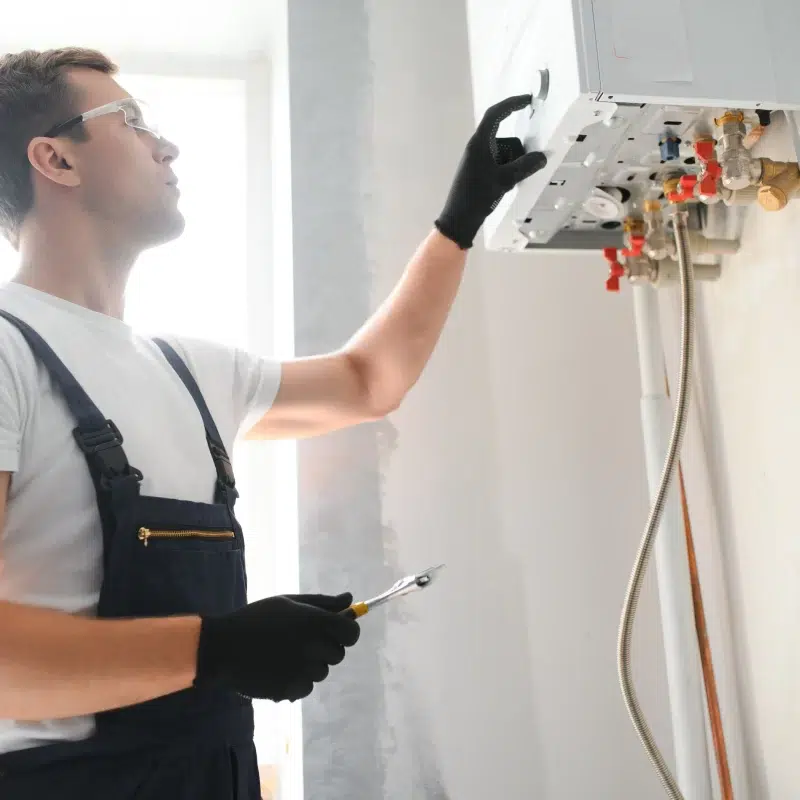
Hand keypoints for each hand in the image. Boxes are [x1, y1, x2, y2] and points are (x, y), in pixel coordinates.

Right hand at [193, 592, 359, 701]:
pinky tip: (278, 668)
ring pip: (322, 671)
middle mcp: (314, 647)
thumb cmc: (257, 618)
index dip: (345, 631)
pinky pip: (307, 686)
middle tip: (301, 640)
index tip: (334, 630)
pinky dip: (298, 680)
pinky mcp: (292, 690)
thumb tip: (350, 600)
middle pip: (338, 653)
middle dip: (326, 647)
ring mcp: (304, 671)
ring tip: (285, 654)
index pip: (351, 633)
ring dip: (311, 664)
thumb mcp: (289, 602)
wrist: (224, 648)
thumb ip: (323, 603)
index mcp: (315, 622)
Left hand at [435, 94, 546, 248]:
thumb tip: (542, 157)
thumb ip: (526, 166)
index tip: (528, 100)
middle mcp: (477, 147)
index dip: (512, 104)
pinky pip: (499, 163)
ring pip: (504, 153)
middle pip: (505, 139)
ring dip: (512, 165)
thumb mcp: (505, 180)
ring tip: (508, 184)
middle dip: (517, 153)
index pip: (496, 114)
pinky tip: (503, 187)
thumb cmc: (477, 197)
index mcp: (480, 143)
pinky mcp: (478, 171)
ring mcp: (477, 159)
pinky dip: (506, 171)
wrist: (459, 220)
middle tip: (518, 172)